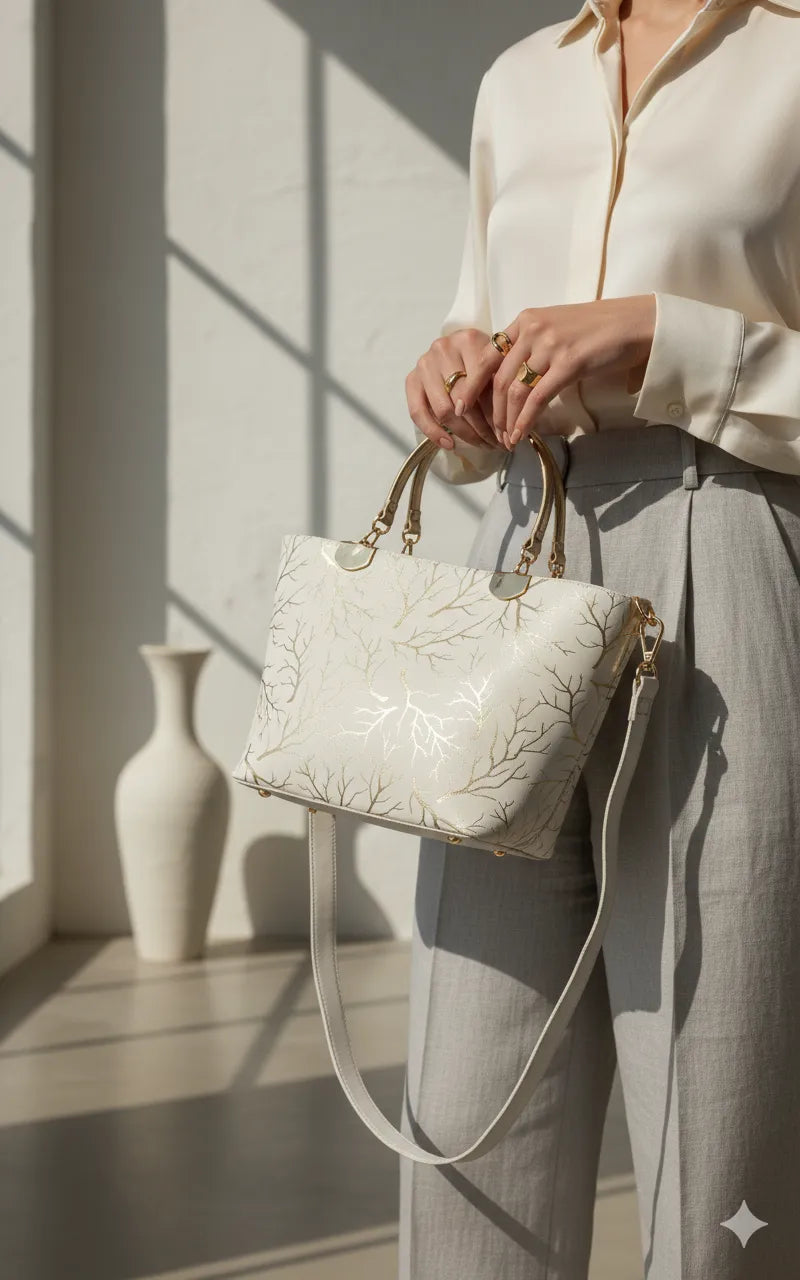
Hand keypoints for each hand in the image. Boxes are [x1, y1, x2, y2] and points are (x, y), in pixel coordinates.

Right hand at [405, 328, 502, 451]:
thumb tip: (501, 428)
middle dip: (481, 426)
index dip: (493, 412)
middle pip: (462, 397)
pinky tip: (449, 444)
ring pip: (443, 408)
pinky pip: (418, 411)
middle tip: (494, 443)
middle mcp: (443, 348)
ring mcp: (424, 363)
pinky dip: (434, 432)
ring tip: (479, 444)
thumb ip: (497, 388)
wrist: (459, 349)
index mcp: (468, 340)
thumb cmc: (482, 361)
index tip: (504, 432)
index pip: (481, 383)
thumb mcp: (496, 366)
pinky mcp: (412, 379)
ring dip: (463, 432)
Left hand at [451, 295, 656, 447]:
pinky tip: (521, 435)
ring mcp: (550, 344)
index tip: (461, 407)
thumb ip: (531, 348)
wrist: (635, 323)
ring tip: (507, 440)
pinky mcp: (569, 361)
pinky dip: (526, 420)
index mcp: (524, 321)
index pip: (486, 356)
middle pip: (498, 378)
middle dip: (491, 412)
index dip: (471, 385)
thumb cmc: (597, 331)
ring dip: (507, 420)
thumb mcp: (555, 330)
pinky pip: (538, 397)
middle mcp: (532, 329)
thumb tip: (511, 381)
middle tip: (491, 435)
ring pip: (515, 389)